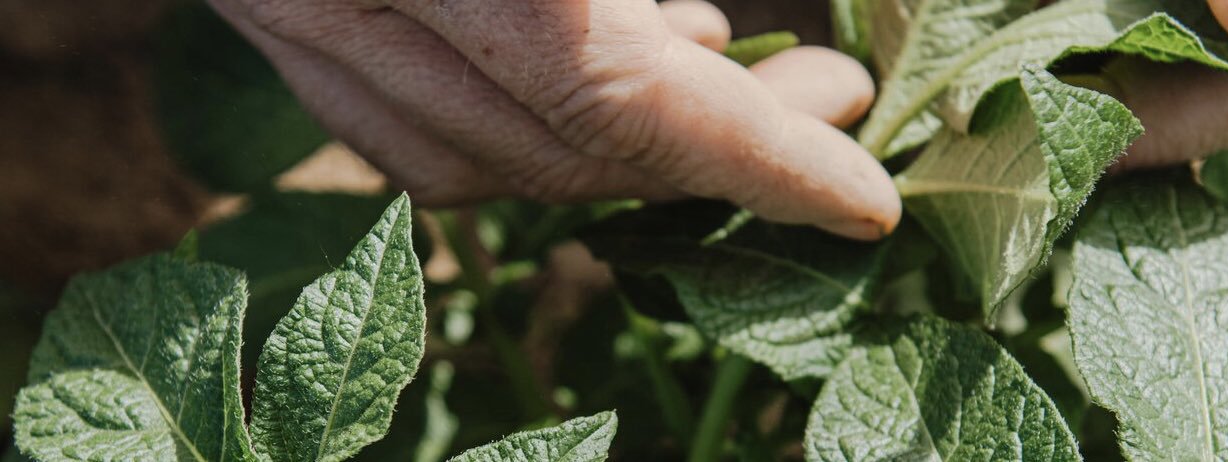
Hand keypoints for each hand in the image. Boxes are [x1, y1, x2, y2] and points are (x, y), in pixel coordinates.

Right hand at [208, 0, 897, 239]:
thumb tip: (795, 45)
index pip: (618, 92)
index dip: (759, 158)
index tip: (861, 199)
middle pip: (555, 144)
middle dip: (714, 154)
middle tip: (830, 101)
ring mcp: (289, 5)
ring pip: (476, 160)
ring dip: (621, 152)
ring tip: (729, 93)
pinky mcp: (275, 15)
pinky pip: (405, 129)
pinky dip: (523, 131)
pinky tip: (604, 76)